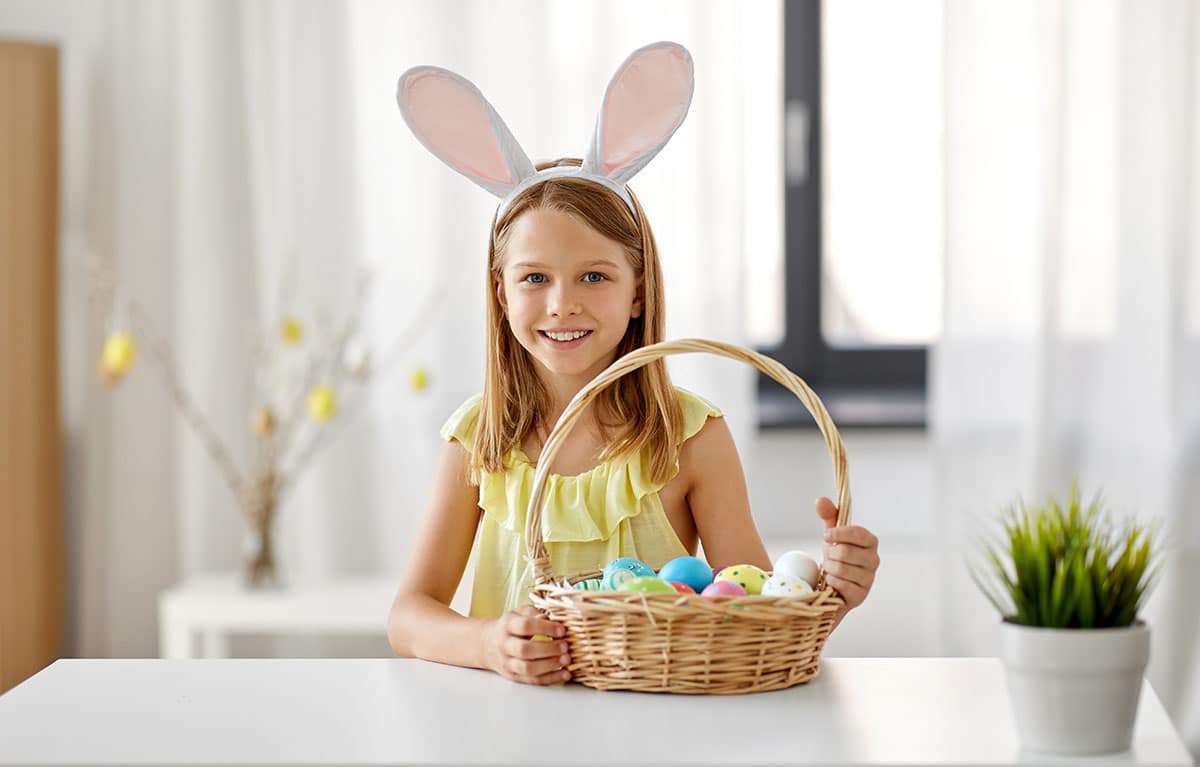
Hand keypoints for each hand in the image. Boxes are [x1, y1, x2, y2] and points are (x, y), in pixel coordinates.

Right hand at [481, 605, 571, 684]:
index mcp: (507, 625)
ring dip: (550, 666)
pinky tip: (565, 674)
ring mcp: (508, 663)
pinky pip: (532, 680)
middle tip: (565, 646)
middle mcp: (504, 645)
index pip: (525, 626)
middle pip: (524, 650)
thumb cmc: (511, 626)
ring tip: (567, 660)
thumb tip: (547, 617)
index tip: (562, 630)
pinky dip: (551, 679)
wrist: (488, 645)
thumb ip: (533, 613)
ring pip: (527, 668)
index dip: (545, 628)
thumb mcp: (519, 613)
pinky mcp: (514, 676)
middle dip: (548, 649)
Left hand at [815, 496, 878, 610]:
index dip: (839, 533)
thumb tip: (820, 500)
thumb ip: (829, 516)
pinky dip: (831, 583)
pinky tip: (833, 582)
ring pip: (841, 569)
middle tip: (829, 557)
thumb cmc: (836, 556)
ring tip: (830, 569)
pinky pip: (841, 585)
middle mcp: (874, 559)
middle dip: (830, 554)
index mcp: (870, 541)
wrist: (832, 584)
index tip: (827, 535)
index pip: (858, 533)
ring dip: (829, 569)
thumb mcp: (832, 535)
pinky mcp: (861, 595)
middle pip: (845, 552)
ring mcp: (870, 578)